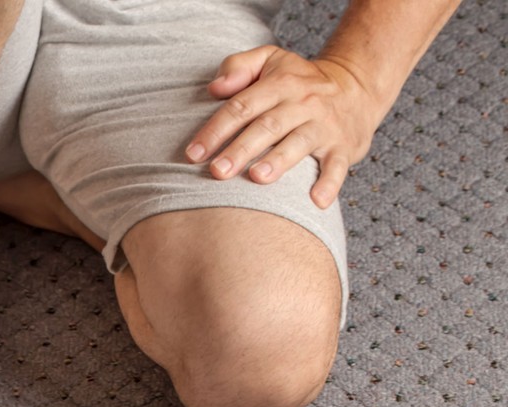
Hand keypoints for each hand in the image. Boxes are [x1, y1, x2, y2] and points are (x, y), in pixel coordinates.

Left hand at [186, 46, 384, 208]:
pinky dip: (329, 183)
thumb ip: (239, 66)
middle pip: (267, 127)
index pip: (243, 106)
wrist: (358, 85)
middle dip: (241, 149)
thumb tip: (214, 87)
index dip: (216, 129)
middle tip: (217, 171)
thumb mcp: (271, 60)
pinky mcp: (343, 146)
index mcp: (280, 84)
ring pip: (299, 143)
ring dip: (279, 162)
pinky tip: (316, 201)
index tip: (193, 153)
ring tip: (257, 178)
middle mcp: (303, 103)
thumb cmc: (298, 80)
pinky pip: (337, 165)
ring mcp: (324, 126)